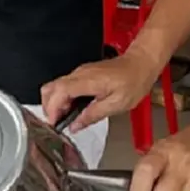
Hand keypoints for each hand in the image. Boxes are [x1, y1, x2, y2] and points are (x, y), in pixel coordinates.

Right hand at [41, 50, 162, 132]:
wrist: (140, 64)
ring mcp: (80, 73)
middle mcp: (80, 74)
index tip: (54, 123)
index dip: (52, 109)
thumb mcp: (117, 104)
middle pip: (50, 88)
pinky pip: (65, 86)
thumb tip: (75, 126)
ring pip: (55, 87)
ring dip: (55, 105)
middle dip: (49, 108)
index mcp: (88, 80)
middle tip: (57, 124)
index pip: (59, 92)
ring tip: (65, 119)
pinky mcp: (82, 75)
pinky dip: (63, 100)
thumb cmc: (134, 81)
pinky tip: (72, 110)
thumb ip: (93, 115)